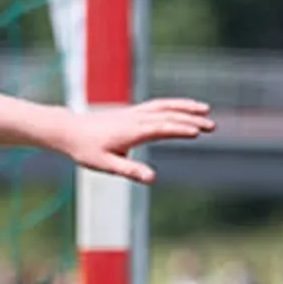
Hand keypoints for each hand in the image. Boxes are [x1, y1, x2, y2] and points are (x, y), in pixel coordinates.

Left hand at [54, 98, 217, 182]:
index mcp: (131, 131)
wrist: (70, 130)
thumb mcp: (106, 165)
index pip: (160, 128)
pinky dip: (174, 105)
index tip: (198, 132)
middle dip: (191, 119)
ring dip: (186, 107)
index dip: (180, 129)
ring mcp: (134, 113)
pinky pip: (158, 105)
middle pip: (167, 115)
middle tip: (212, 126)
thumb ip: (130, 171)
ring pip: (164, 106)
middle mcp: (135, 119)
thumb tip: (153, 178)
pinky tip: (184, 109)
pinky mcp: (133, 112)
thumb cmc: (86, 150)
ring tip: (206, 110)